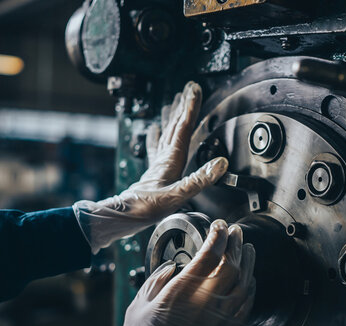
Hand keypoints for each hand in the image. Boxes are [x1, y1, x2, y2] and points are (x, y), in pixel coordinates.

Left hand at [73, 82, 228, 252]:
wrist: (124, 217)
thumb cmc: (147, 208)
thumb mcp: (177, 196)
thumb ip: (199, 180)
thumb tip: (220, 163)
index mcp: (171, 161)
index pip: (184, 128)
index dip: (190, 108)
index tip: (194, 89)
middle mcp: (164, 159)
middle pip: (175, 126)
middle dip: (183, 106)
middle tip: (189, 89)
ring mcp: (158, 165)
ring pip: (167, 134)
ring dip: (173, 117)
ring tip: (175, 103)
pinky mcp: (153, 173)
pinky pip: (158, 148)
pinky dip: (159, 136)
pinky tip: (155, 132)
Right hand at [113, 220, 255, 325]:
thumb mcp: (140, 303)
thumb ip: (157, 280)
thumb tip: (170, 267)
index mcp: (182, 290)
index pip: (209, 254)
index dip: (218, 235)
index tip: (219, 225)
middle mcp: (205, 301)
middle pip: (231, 264)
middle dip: (236, 244)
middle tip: (237, 232)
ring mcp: (220, 318)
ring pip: (244, 283)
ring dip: (248, 263)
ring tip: (248, 249)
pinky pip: (247, 306)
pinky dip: (251, 289)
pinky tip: (250, 281)